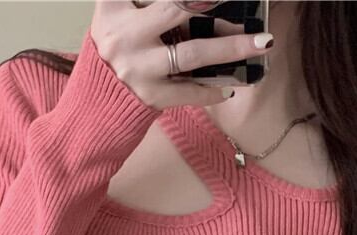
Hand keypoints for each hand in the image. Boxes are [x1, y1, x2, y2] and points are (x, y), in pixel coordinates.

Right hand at [90, 0, 274, 109]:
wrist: (95, 101)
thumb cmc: (116, 49)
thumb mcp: (118, 14)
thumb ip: (147, 4)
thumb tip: (201, 4)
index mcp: (114, 5)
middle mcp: (125, 34)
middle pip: (178, 8)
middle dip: (214, 2)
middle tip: (249, 3)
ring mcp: (139, 67)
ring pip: (193, 53)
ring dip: (231, 47)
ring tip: (261, 43)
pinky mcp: (151, 95)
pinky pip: (190, 91)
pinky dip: (213, 89)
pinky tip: (232, 85)